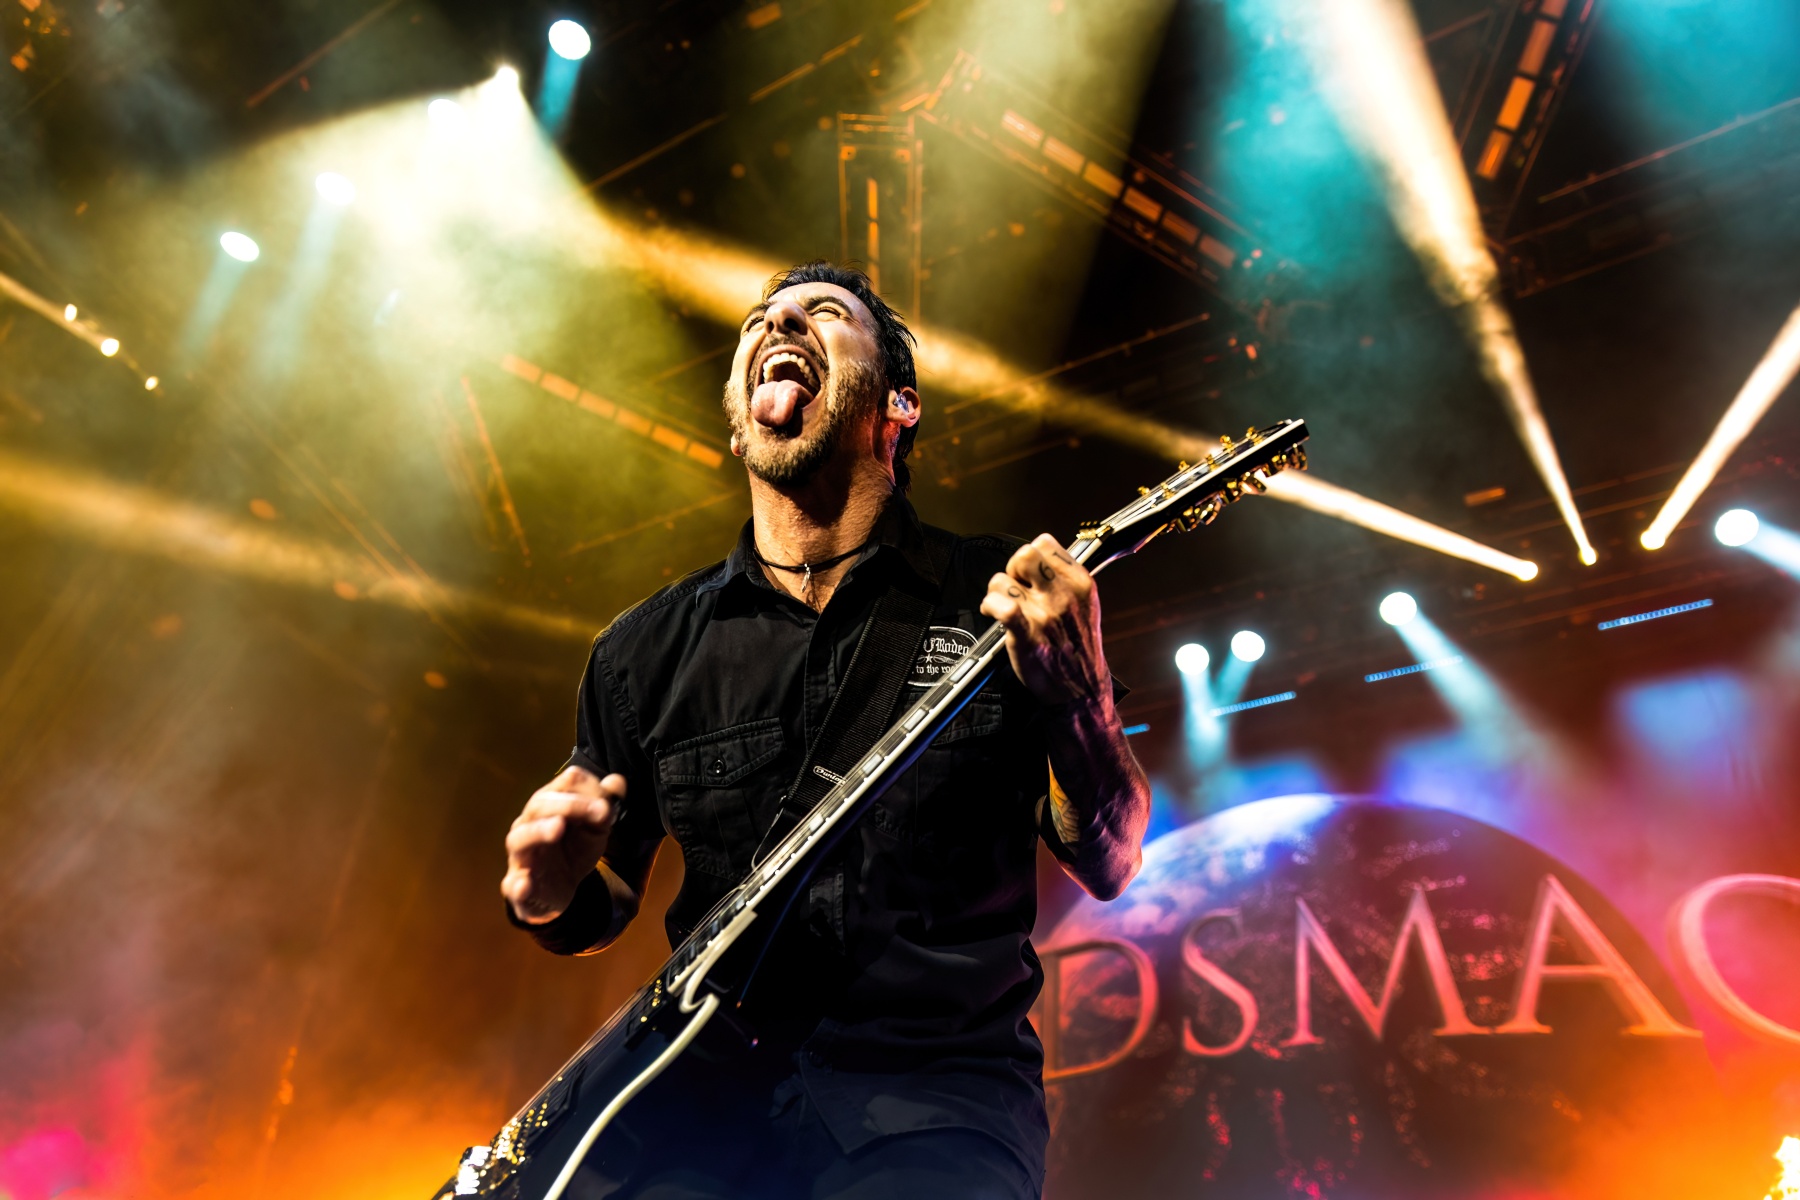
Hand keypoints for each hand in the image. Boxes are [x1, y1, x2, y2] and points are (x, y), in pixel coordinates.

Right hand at [501, 766, 622, 924]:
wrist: (561, 889)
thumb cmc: (574, 851)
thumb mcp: (595, 829)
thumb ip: (606, 804)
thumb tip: (617, 781)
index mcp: (547, 807)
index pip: (561, 785)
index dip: (586, 789)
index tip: (607, 802)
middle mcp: (528, 826)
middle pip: (539, 805)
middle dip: (570, 805)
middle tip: (599, 810)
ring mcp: (521, 857)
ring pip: (520, 839)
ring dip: (538, 830)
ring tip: (557, 828)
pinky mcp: (519, 888)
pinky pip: (513, 885)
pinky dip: (518, 885)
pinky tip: (525, 884)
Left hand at [980, 534, 1110, 711]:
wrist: (1081, 689)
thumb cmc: (1079, 647)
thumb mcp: (1085, 604)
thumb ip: (1064, 578)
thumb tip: (1036, 556)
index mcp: (1080, 583)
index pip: (1045, 543)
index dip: (1032, 555)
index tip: (1030, 574)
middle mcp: (1063, 596)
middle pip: (1023, 554)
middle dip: (1013, 568)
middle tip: (1016, 587)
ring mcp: (1044, 615)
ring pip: (1002, 579)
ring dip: (997, 591)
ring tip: (1003, 605)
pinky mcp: (1026, 635)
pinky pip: (1001, 606)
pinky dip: (990, 605)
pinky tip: (992, 612)